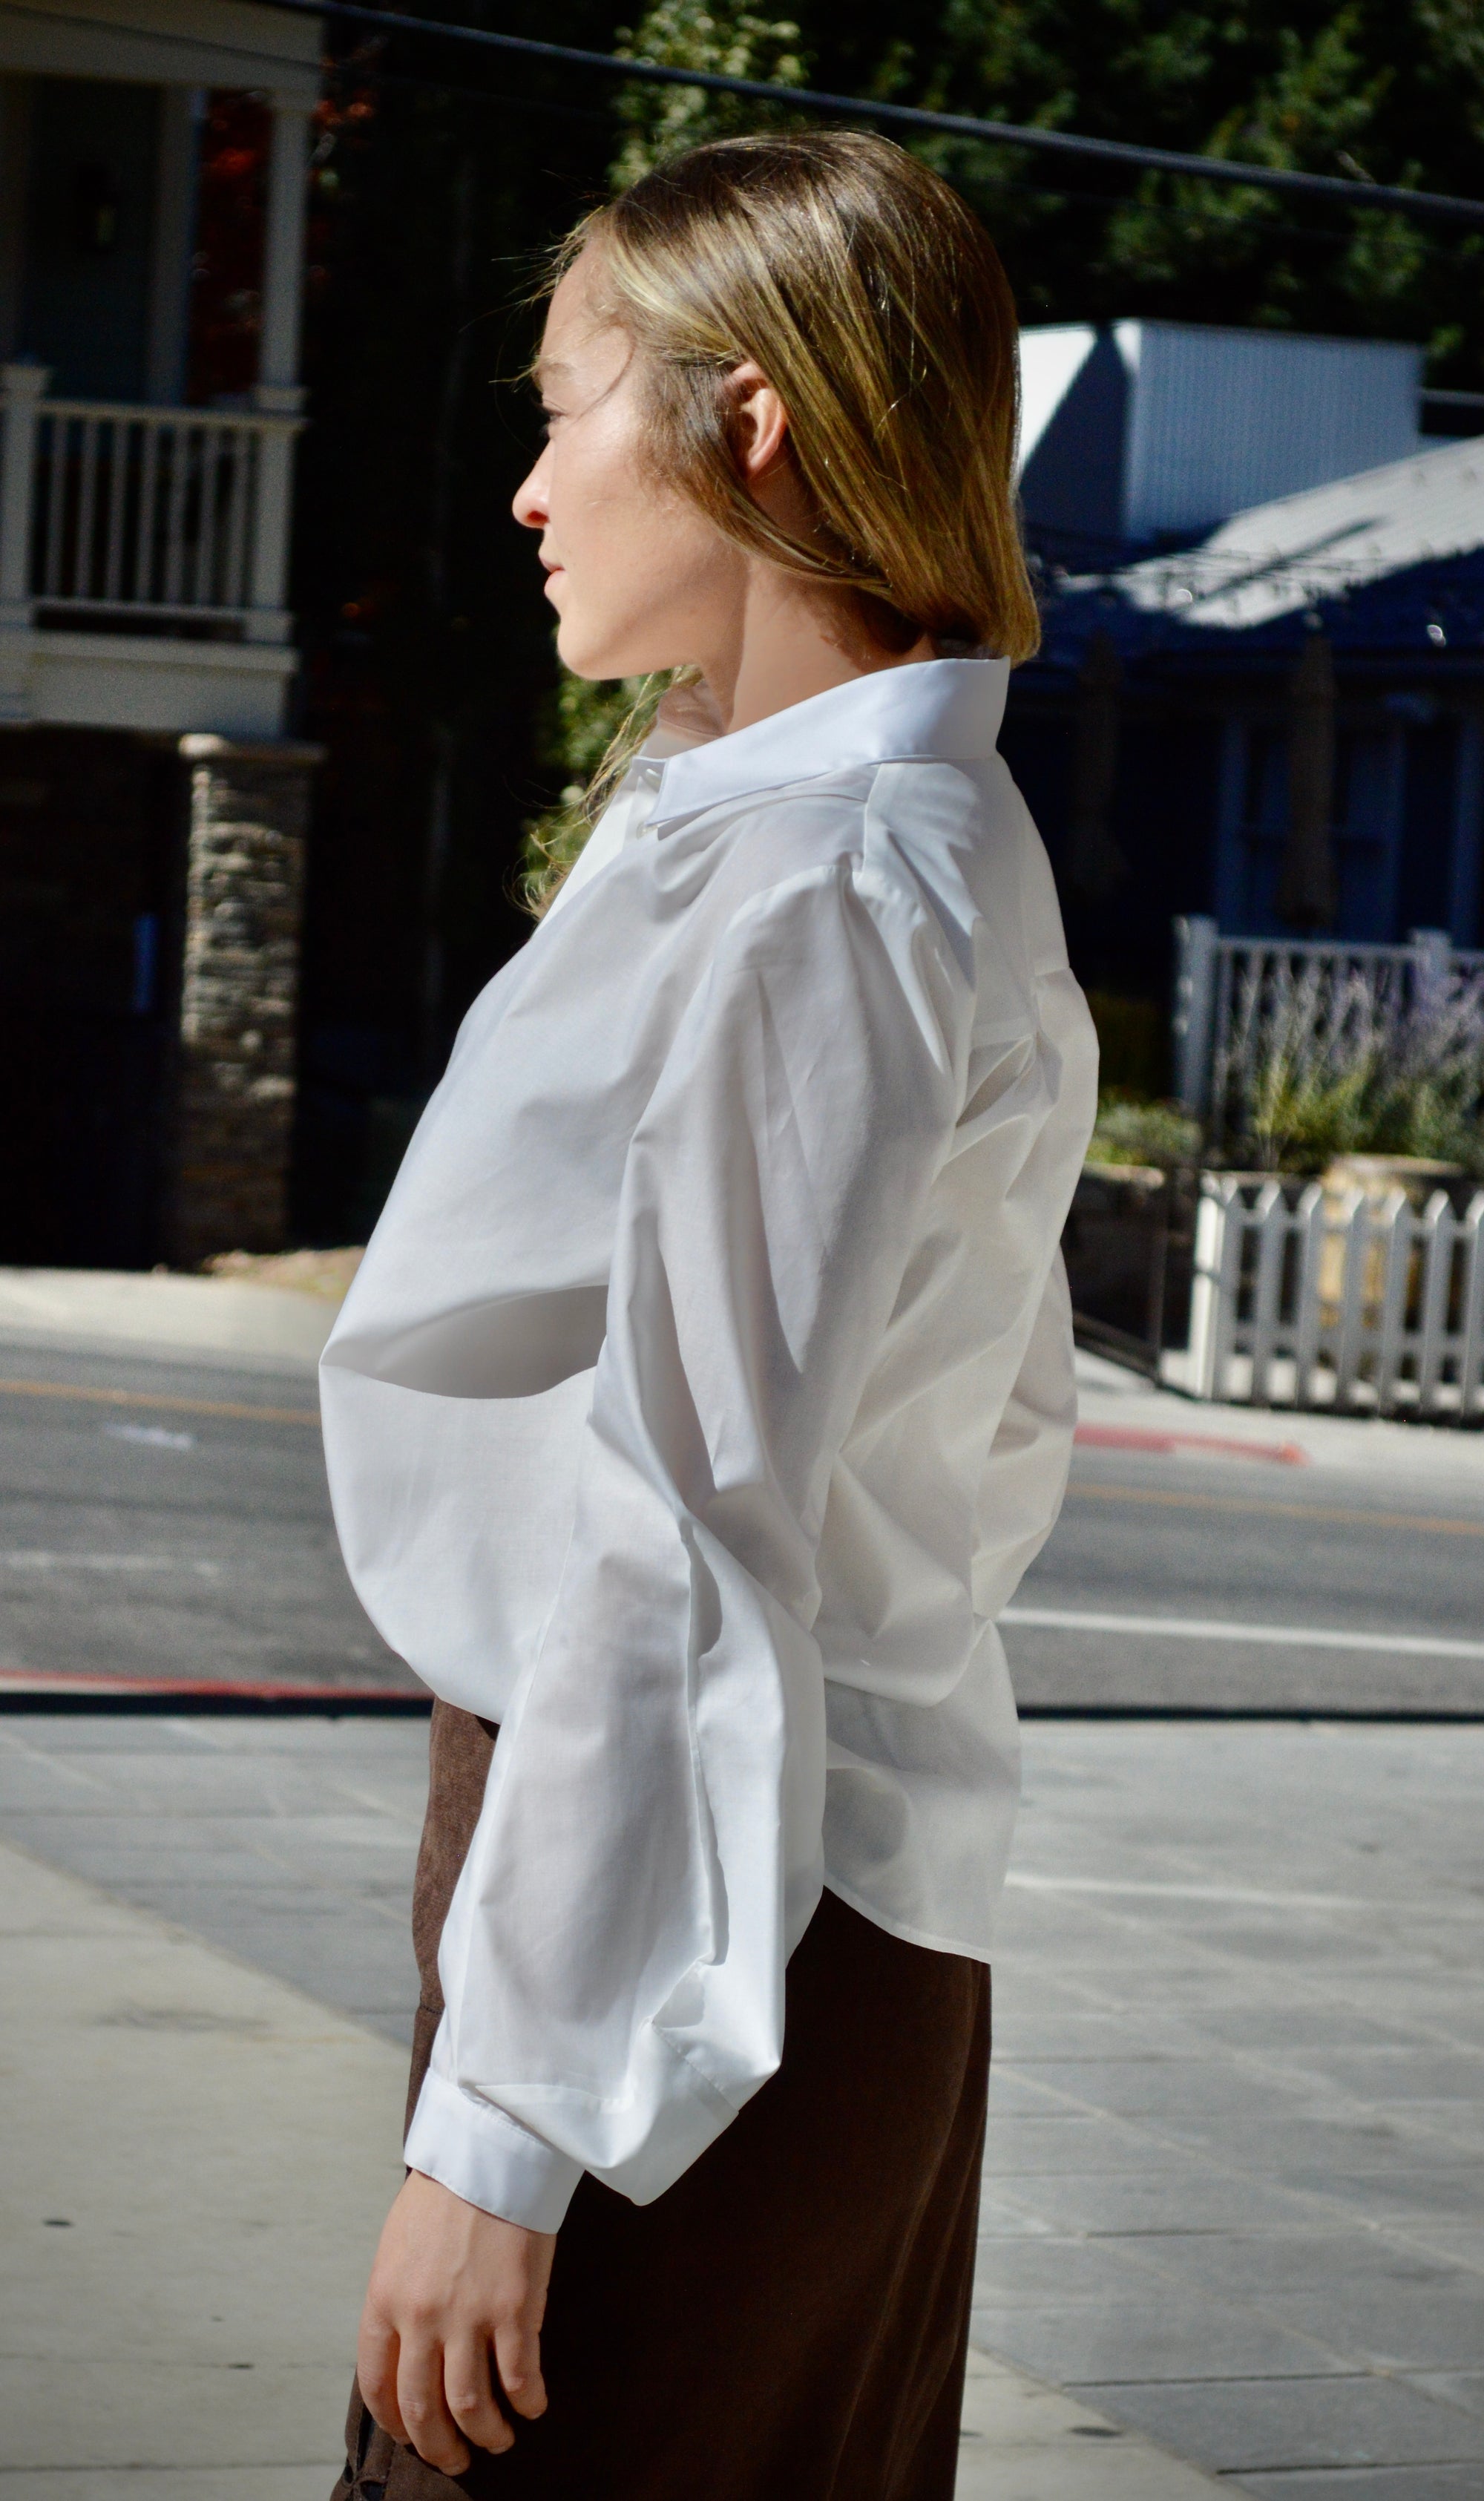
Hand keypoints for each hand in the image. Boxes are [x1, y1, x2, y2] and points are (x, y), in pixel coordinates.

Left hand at [357, 2170, 556, 2472]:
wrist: (489, 2148)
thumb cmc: (444, 2193)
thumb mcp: (397, 2247)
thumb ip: (396, 2301)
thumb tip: (404, 2353)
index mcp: (384, 2301)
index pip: (378, 2386)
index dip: (397, 2423)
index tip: (412, 2436)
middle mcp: (420, 2318)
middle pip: (423, 2409)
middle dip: (440, 2447)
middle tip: (456, 2459)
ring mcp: (468, 2316)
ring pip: (471, 2408)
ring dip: (486, 2436)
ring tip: (498, 2441)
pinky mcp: (515, 2309)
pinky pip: (519, 2379)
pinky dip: (527, 2403)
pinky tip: (532, 2406)